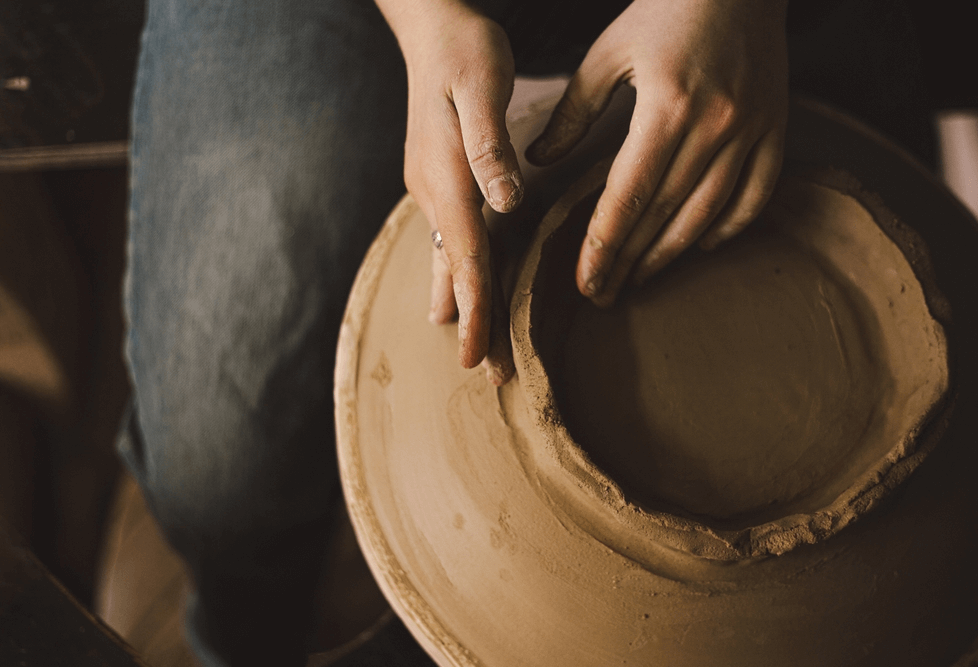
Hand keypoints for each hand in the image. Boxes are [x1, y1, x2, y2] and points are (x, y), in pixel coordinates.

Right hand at [378, 0, 519, 384]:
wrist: (431, 26)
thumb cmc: (465, 50)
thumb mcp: (482, 85)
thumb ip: (491, 146)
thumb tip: (505, 203)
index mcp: (449, 176)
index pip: (467, 257)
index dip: (477, 308)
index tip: (482, 355)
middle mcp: (434, 190)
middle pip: (454, 270)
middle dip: (471, 322)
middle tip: (487, 373)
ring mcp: (431, 186)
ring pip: (446, 258)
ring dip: (460, 304)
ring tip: (467, 347)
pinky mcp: (437, 179)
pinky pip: (447, 239)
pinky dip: (451, 273)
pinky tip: (448, 292)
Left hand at [527, 0, 788, 305]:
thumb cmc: (665, 9)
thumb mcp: (608, 52)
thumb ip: (574, 111)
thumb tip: (540, 161)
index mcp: (666, 107)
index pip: (628, 196)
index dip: (604, 245)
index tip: (587, 280)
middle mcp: (714, 126)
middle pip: (665, 214)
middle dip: (629, 260)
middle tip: (604, 294)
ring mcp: (751, 130)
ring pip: (708, 213)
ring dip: (671, 254)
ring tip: (640, 278)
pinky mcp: (776, 129)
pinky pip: (756, 195)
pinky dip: (728, 227)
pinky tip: (699, 246)